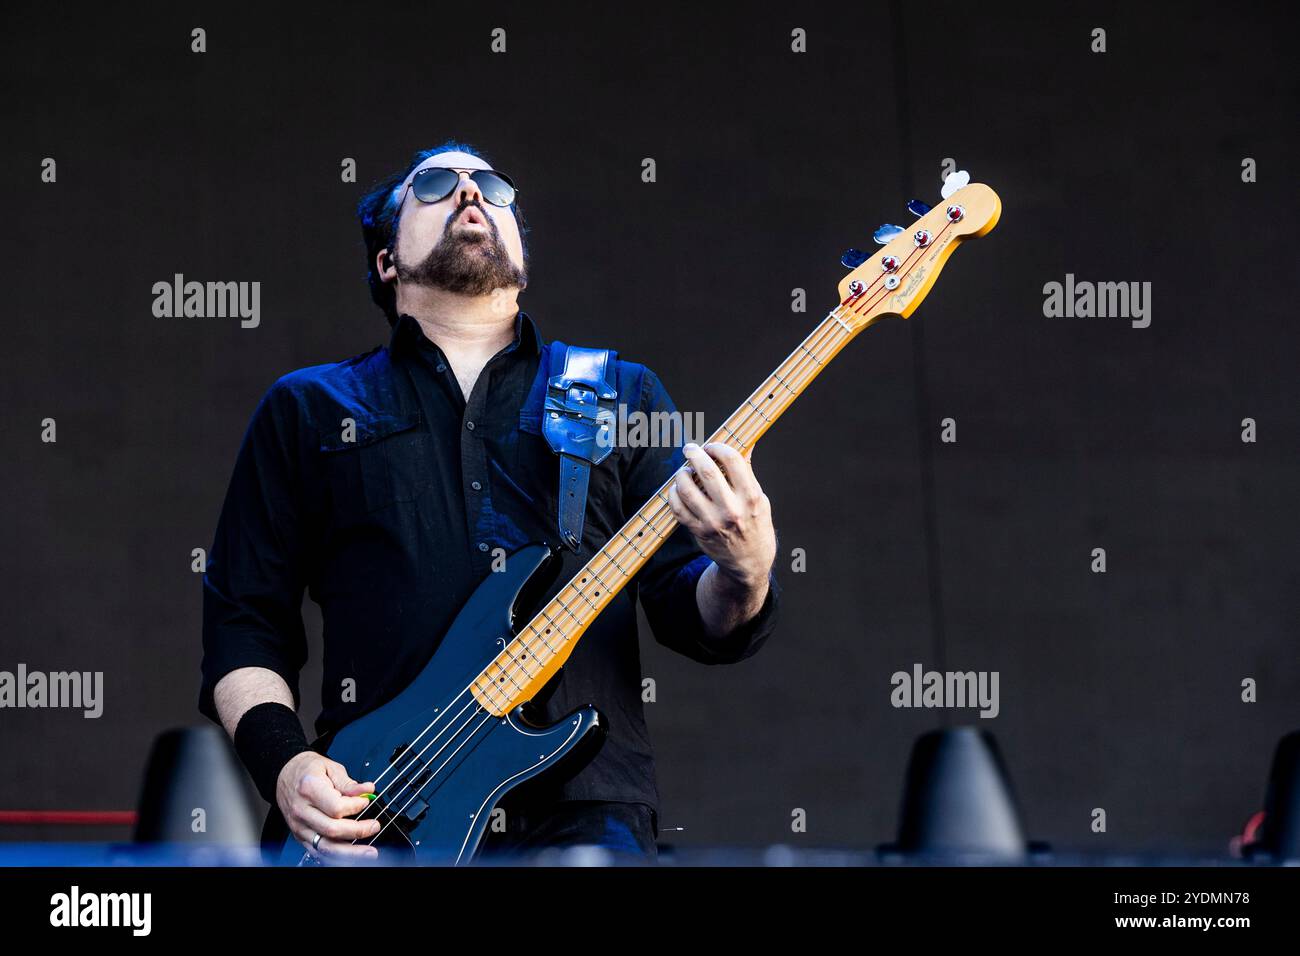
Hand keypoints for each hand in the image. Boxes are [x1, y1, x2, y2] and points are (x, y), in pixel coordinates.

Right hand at [276, 751, 380, 863]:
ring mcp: (299, 825)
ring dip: (349, 852)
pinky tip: (349, 855)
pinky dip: (334, 856)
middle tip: (374, 827)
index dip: (355, 806)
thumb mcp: (330, 767)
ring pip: (325, 846)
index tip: (365, 802)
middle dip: (357, 831)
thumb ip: (349, 783)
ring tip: (368, 852)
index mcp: (309, 788)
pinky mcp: (299, 835)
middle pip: (332, 829)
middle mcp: (301, 810)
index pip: (336, 807)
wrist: (284, 774)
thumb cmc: (307, 769)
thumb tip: (368, 791)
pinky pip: (317, 851)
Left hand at [667, 441, 776, 589]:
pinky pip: (678, 508)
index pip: (733, 461)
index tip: (712, 446)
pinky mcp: (698, 532)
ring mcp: (713, 522)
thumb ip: (748, 472)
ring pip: (687, 489)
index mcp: (751, 497)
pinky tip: (678, 488)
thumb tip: (747, 442)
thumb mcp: (760, 499)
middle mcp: (732, 510)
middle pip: (707, 472)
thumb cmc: (755, 525)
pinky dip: (674, 494)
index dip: (718, 447)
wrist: (750, 562)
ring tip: (684, 471)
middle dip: (695, 454)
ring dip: (681, 474)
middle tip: (690, 448)